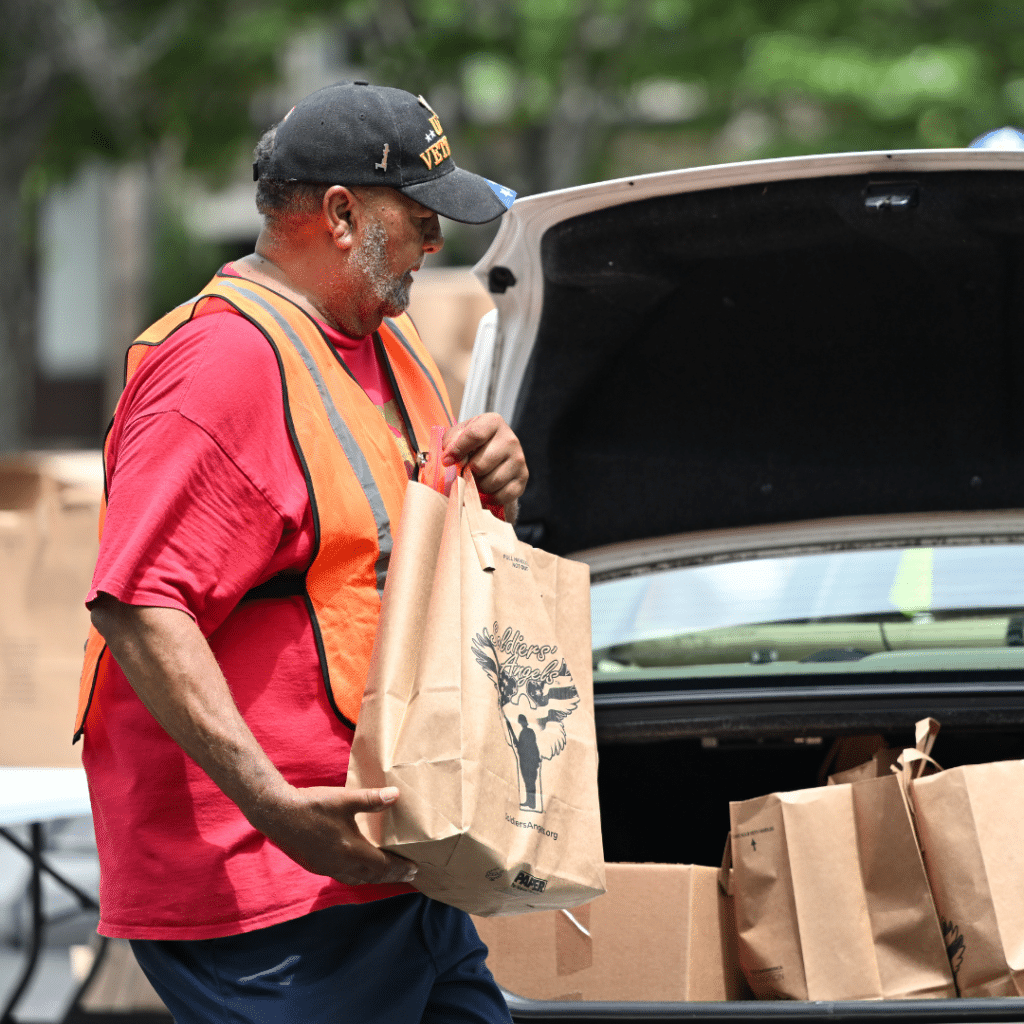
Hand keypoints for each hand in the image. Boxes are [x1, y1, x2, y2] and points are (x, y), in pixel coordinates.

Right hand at [250, 784, 416, 885]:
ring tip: (384, 872)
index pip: (383, 866)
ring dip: (373, 877)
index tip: (415, 869)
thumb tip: (396, 795)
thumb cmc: (313, 805)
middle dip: (391, 876)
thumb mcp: (344, 799)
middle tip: (406, 874)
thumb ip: (371, 799)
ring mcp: (326, 867)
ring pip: (356, 879)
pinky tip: (355, 867)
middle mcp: (341, 864)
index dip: (400, 868)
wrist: (277, 814)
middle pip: (372, 876)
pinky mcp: (315, 865)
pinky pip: (342, 876)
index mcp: (351, 850)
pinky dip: (356, 875)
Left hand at [441, 413, 527, 508]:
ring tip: (478, 477)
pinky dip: (490, 497)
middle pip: (480, 465)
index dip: (457, 451)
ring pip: (490, 483)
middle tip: (467, 470)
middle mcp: (510, 439)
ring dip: (479, 485)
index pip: (474, 435)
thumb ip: (450, 441)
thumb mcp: (459, 434)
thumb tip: (449, 458)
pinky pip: (501, 496)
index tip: (447, 461)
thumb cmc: (473, 443)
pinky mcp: (523, 477)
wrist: (495, 453)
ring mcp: (519, 459)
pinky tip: (488, 487)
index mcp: (494, 422)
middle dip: (468, 472)